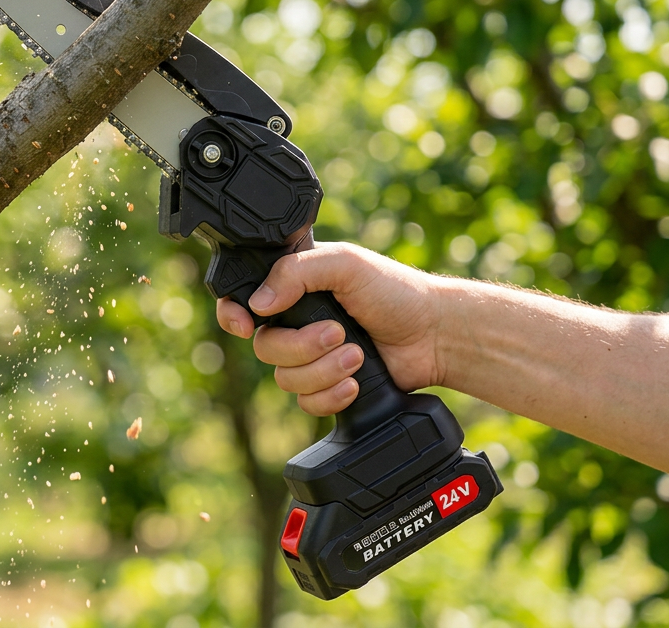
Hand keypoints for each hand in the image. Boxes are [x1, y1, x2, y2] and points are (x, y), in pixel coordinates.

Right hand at [216, 242, 444, 415]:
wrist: (433, 336)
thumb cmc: (395, 292)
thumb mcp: (345, 264)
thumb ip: (296, 272)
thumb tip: (259, 303)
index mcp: (294, 287)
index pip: (242, 301)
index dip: (234, 316)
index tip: (247, 325)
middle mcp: (297, 323)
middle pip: (265, 348)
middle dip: (303, 346)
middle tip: (339, 333)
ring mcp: (311, 357)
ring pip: (286, 379)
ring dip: (324, 370)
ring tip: (357, 356)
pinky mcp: (327, 387)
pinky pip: (306, 403)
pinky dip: (331, 395)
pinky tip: (355, 382)